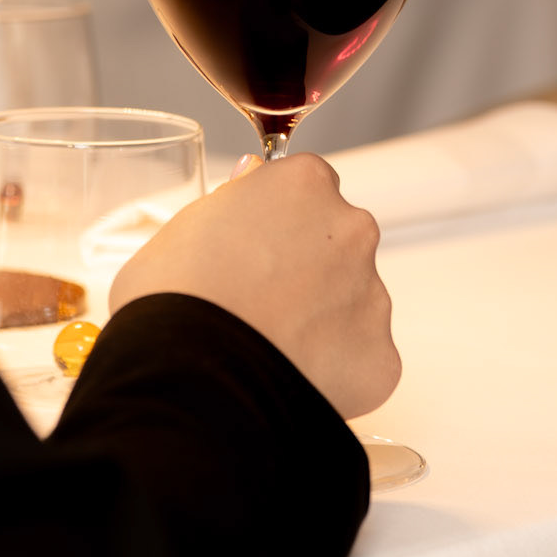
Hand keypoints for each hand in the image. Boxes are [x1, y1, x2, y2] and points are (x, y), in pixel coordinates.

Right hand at [108, 152, 400, 421]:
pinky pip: (359, 359)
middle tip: (258, 297)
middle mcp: (350, 230)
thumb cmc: (175, 295)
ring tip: (268, 343)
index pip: (308, 186)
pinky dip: (333, 370)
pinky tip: (287, 374)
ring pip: (352, 301)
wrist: (195, 376)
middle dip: (308, 265)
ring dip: (321, 317)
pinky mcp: (381, 358)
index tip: (256, 242)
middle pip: (339, 239)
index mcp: (304, 184)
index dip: (279, 218)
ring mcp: (372, 295)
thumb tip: (250, 180)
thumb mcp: (185, 224)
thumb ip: (232, 197)